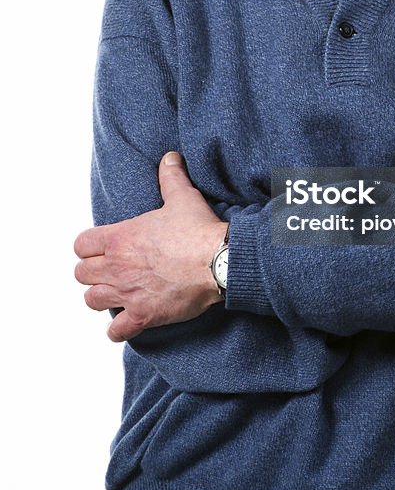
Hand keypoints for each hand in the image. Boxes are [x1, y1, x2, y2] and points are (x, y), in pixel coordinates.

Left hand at [74, 152, 227, 342]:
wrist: (218, 261)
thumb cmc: (198, 230)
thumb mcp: (182, 196)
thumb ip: (170, 176)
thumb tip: (169, 157)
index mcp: (119, 238)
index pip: (81, 245)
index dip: (90, 246)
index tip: (103, 248)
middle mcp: (116, 267)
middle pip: (81, 274)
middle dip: (93, 272)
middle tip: (112, 270)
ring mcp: (127, 293)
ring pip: (92, 300)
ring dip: (102, 297)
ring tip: (117, 293)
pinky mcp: (143, 316)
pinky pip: (116, 331)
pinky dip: (119, 329)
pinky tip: (129, 322)